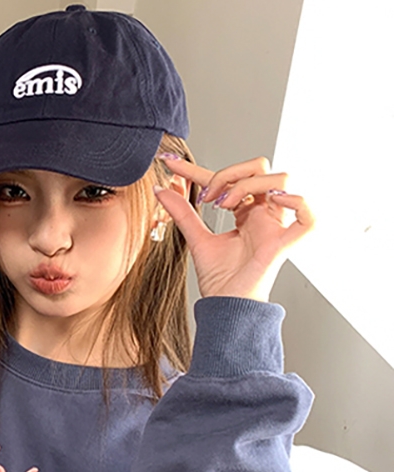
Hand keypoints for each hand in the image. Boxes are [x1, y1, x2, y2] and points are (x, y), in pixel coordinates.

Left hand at [155, 155, 313, 301]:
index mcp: (246, 211)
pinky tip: (271, 202)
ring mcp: (276, 226)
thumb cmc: (219, 279)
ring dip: (248, 184)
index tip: (170, 164)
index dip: (199, 169)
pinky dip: (297, 202)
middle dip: (229, 174)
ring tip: (223, 205)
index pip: (228, 179)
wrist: (225, 307)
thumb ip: (182, 213)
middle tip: (207, 197)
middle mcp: (264, 214)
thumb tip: (162, 189)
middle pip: (260, 167)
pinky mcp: (285, 244)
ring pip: (281, 180)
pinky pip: (309, 217)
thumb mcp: (195, 239)